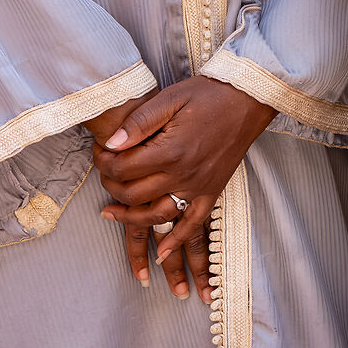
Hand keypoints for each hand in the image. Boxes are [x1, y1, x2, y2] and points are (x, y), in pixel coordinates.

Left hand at [90, 77, 274, 299]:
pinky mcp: (212, 192)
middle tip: (103, 174)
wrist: (247, 100)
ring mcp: (199, 187)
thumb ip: (139, 122)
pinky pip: (193, 225)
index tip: (99, 152)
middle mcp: (184, 174)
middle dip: (111, 186)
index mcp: (171, 150)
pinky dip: (175, 241)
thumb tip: (111, 142)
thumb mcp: (170, 98)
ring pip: (157, 215)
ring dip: (130, 218)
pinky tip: (160, 252)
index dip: (103, 162)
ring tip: (111, 214)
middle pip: (135, 194)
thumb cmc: (208, 95)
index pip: (124, 168)